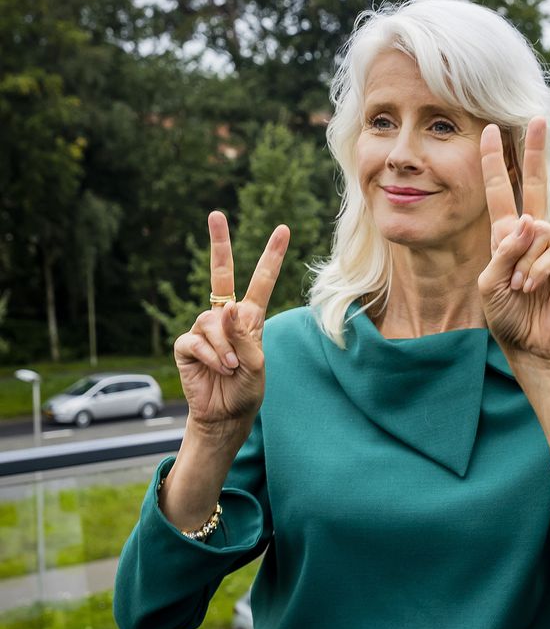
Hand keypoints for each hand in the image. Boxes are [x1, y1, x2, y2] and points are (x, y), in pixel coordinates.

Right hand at [173, 211, 289, 440]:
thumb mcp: (257, 365)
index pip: (261, 281)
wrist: (225, 414)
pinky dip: (211, 357)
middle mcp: (226, 318)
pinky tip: (217, 369)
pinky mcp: (186, 345)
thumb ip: (245, 337)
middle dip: (219, 244)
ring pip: (212, 323)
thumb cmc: (246, 389)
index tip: (283, 229)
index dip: (272, 256)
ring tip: (231, 368)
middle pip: (220, 274)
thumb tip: (229, 308)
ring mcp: (204, 330)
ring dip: (224, 348)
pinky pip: (196, 341)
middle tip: (216, 214)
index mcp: (250, 318)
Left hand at [477, 118, 549, 365]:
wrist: (530, 345)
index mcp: (508, 236)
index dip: (494, 161)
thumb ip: (504, 251)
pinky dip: (539, 269)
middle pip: (536, 184)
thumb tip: (531, 223)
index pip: (501, 191)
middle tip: (537, 119)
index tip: (490, 130)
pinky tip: (534, 287)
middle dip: (534, 151)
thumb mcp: (490, 282)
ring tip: (521, 287)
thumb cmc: (507, 315)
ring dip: (525, 261)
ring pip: (540, 231)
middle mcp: (534, 235)